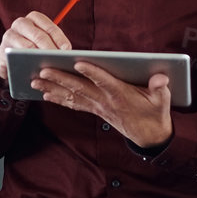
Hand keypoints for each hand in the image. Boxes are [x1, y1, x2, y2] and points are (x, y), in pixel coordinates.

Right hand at [0, 11, 70, 78]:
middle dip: (50, 48)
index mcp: (34, 18)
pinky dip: (26, 62)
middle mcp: (21, 23)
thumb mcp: (42, 41)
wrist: (9, 57)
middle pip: (39, 36)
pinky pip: (16, 56)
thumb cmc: (31, 47)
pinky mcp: (3, 48)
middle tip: (58, 60)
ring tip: (49, 66)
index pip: (50, 27)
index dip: (59, 38)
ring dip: (39, 56)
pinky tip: (35, 69)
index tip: (67, 49)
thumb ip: (53, 43)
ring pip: (28, 46)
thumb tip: (66, 52)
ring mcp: (10, 34)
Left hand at [31, 62, 173, 148]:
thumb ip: (160, 87)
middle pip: (80, 88)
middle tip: (43, 70)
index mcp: (122, 95)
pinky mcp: (94, 110)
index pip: (105, 81)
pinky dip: (59, 99)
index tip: (79, 62)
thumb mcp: (162, 99)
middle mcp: (105, 101)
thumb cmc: (155, 111)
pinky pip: (73, 104)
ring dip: (52, 88)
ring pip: (72, 96)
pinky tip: (44, 95)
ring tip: (34, 81)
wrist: (148, 135)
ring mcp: (98, 107)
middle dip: (60, 79)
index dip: (93, 72)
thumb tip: (161, 78)